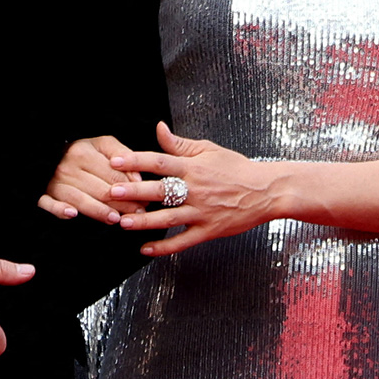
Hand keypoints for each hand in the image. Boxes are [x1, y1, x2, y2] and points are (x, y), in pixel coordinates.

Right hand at [38, 134, 143, 222]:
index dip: (131, 188)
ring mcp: (54, 183)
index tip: (145, 199)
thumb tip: (138, 178)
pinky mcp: (43, 196)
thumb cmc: (84, 153)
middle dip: (122, 203)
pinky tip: (73, 215)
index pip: (112, 175)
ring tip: (116, 219)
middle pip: (100, 190)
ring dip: (99, 211)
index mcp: (82, 152)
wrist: (53, 157)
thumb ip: (123, 155)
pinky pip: (49, 205)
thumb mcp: (104, 145)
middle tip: (137, 213)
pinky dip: (59, 210)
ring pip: (80, 200)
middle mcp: (67, 167)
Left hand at [109, 122, 282, 255]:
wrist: (266, 191)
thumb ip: (180, 144)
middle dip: (135, 192)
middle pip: (161, 190)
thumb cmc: (237, 168)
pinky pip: (183, 241)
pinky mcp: (209, 230)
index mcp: (194, 167)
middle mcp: (196, 189)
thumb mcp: (210, 150)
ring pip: (169, 218)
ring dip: (144, 221)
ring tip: (122, 222)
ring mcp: (202, 211)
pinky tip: (145, 249)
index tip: (115, 161)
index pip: (161, 162)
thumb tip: (159, 129)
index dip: (136, 161)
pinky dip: (164, 247)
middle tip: (112, 192)